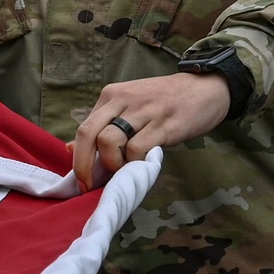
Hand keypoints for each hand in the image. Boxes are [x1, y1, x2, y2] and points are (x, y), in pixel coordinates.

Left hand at [71, 72, 229, 190]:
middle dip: (84, 165)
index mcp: (111, 95)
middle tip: (91, 185)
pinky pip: (138, 149)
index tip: (82, 180)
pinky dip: (136, 164)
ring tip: (127, 168)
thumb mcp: (129, 106)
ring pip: (110, 142)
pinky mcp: (164, 125)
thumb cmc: (163, 102)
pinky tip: (145, 163)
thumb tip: (70, 148)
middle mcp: (123, 99)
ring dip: (113, 164)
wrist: (203, 89)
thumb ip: (103, 125)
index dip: (78, 158)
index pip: (84, 128)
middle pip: (89, 133)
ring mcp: (143, 111)